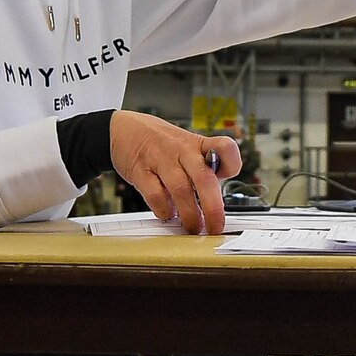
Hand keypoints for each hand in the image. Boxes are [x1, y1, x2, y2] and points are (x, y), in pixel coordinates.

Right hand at [110, 110, 239, 234]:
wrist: (124, 128)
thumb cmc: (161, 143)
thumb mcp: (187, 146)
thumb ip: (202, 169)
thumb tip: (215, 201)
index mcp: (198, 144)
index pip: (225, 147)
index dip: (231, 163)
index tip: (230, 179)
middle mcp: (182, 150)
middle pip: (204, 179)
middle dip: (213, 208)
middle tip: (215, 227)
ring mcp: (161, 160)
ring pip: (181, 190)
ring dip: (190, 215)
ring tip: (193, 228)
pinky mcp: (141, 171)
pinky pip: (155, 195)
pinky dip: (164, 209)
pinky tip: (167, 215)